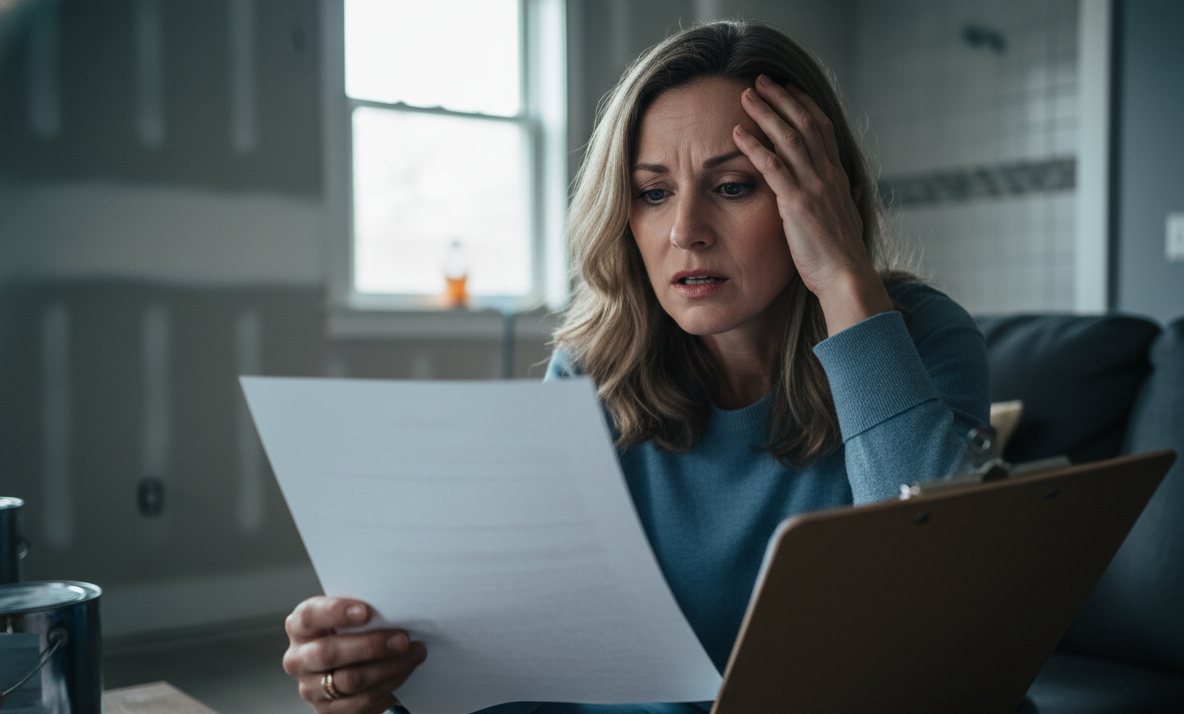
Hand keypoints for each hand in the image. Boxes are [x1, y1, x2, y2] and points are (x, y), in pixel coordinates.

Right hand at [283, 596, 426, 713]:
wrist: (351, 667)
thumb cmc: (353, 632)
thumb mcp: (349, 619)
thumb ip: (362, 613)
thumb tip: (394, 607)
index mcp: (300, 627)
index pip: (309, 616)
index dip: (336, 612)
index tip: (366, 611)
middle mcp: (298, 658)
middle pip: (328, 653)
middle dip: (370, 645)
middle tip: (402, 639)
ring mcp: (311, 688)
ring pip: (349, 680)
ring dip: (387, 667)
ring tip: (413, 654)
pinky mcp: (328, 710)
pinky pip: (362, 700)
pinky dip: (389, 684)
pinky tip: (405, 670)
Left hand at [732, 74, 892, 334]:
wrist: (846, 277)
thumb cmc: (838, 257)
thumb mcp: (838, 219)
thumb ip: (828, 200)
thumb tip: (826, 193)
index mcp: (836, 177)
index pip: (821, 128)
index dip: (803, 105)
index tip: (788, 89)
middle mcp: (827, 175)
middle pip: (804, 123)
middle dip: (782, 98)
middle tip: (761, 81)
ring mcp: (813, 187)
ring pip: (788, 137)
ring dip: (765, 113)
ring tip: (746, 95)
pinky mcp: (797, 204)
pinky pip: (773, 167)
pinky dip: (754, 146)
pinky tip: (737, 133)